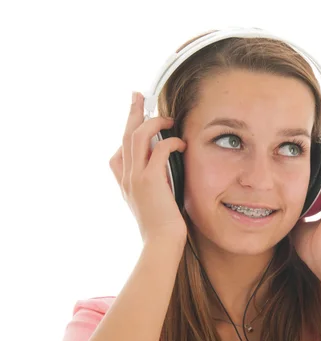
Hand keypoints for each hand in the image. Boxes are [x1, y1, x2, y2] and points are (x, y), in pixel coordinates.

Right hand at [109, 92, 188, 245]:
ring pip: (137, 137)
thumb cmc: (163, 228)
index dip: (125, 133)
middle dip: (132, 113)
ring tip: (167, 118)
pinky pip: (158, 150)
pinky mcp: (150, 181)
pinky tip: (181, 143)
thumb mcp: (155, 204)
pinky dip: (170, 142)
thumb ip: (156, 187)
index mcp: (126, 184)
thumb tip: (167, 175)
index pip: (118, 153)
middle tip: (138, 95)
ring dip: (153, 122)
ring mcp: (136, 178)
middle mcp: (127, 178)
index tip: (135, 120)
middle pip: (125, 136)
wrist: (161, 244)